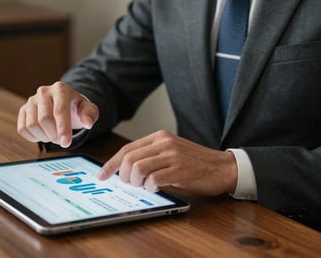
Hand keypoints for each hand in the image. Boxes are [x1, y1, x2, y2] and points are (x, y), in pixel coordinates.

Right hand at [17, 81, 98, 147]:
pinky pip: (22, 129)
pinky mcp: (23, 110)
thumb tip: (88, 123)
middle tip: (62, 141)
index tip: (66, 143)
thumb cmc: (76, 107)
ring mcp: (31, 101)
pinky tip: (44, 134)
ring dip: (44, 137)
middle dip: (54, 135)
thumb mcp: (88, 109)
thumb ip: (90, 114)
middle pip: (44, 119)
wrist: (64, 103)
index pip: (60, 110)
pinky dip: (33, 137)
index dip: (63, 129)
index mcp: (61, 89)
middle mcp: (44, 92)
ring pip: (32, 125)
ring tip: (54, 135)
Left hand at [98, 130, 236, 195]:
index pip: (127, 148)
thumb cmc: (194, 162)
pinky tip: (156, 188)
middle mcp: (164, 143)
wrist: (222, 167)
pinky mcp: (180, 170)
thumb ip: (151, 155)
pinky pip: (154, 179)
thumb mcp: (171, 151)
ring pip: (138, 168)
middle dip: (122, 175)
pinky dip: (150, 188)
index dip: (111, 163)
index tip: (102, 174)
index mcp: (159, 137)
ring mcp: (172, 155)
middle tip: (128, 184)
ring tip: (144, 187)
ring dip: (136, 182)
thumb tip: (125, 168)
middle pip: (129, 158)